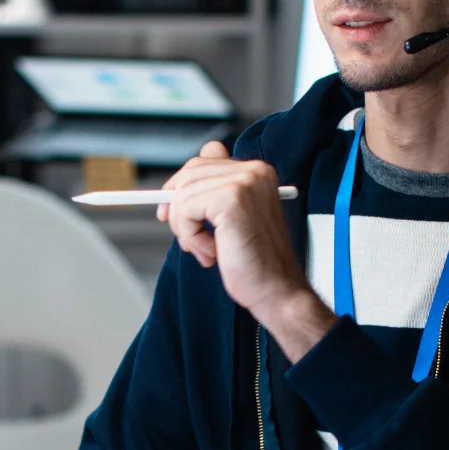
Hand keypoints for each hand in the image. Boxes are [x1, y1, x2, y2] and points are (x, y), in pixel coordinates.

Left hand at [157, 141, 307, 318]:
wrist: (276, 290)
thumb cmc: (255, 262)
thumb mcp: (230, 220)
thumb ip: (211, 195)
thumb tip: (176, 185)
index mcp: (257, 172)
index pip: (205, 159)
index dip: (183, 186)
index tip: (173, 211)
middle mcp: (254, 171)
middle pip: (189, 173)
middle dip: (178, 208)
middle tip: (189, 239)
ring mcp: (244, 182)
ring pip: (182, 193)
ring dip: (185, 228)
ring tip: (207, 250)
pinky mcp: (231, 199)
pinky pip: (185, 209)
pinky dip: (189, 235)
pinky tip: (210, 251)